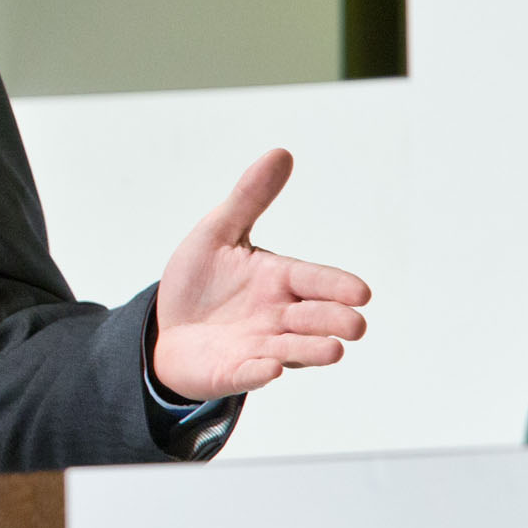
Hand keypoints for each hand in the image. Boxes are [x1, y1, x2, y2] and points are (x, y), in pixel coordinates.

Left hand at [153, 149, 370, 400]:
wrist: (166, 328)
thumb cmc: (200, 281)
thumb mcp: (218, 233)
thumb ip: (249, 199)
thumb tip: (281, 153)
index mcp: (282, 280)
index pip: (317, 280)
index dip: (338, 286)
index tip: (361, 293)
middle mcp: (280, 316)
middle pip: (318, 319)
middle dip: (335, 321)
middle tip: (353, 324)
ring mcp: (261, 347)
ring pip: (296, 350)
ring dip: (313, 350)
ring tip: (333, 350)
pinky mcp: (234, 371)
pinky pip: (251, 374)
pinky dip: (261, 372)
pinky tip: (272, 368)